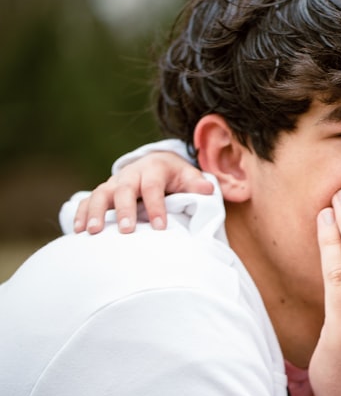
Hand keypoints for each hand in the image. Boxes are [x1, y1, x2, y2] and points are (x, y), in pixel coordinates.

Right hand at [74, 151, 213, 233]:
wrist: (157, 163)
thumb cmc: (176, 176)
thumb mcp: (189, 175)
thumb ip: (196, 183)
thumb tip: (208, 188)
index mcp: (153, 168)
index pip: (153, 187)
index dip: (156, 206)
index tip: (160, 227)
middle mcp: (130, 173)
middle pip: (124, 189)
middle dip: (124, 210)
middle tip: (126, 231)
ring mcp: (114, 182)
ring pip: (101, 193)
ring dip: (96, 212)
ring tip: (93, 232)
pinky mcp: (104, 191)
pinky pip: (88, 200)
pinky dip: (82, 213)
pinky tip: (78, 231)